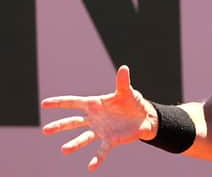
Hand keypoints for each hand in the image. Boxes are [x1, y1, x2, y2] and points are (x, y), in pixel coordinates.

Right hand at [41, 65, 156, 170]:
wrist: (144, 117)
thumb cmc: (132, 102)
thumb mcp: (127, 91)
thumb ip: (123, 81)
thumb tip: (124, 68)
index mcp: (95, 104)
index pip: (74, 102)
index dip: (60, 102)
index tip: (44, 103)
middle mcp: (94, 118)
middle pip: (73, 122)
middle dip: (60, 125)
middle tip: (45, 130)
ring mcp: (101, 130)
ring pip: (84, 137)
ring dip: (74, 144)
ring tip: (64, 149)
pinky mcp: (111, 140)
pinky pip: (102, 150)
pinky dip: (97, 159)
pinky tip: (91, 167)